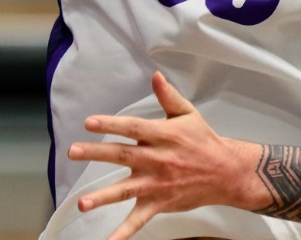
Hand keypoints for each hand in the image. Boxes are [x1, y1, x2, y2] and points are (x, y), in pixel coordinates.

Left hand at [69, 72, 261, 238]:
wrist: (227, 173)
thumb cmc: (204, 141)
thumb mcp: (188, 114)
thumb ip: (168, 96)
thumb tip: (155, 75)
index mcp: (162, 135)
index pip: (133, 128)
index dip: (111, 125)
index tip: (90, 123)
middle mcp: (157, 160)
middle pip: (123, 155)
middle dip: (96, 153)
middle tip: (73, 151)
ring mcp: (157, 184)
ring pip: (126, 190)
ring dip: (103, 197)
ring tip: (82, 203)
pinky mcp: (159, 203)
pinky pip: (139, 220)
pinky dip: (123, 232)